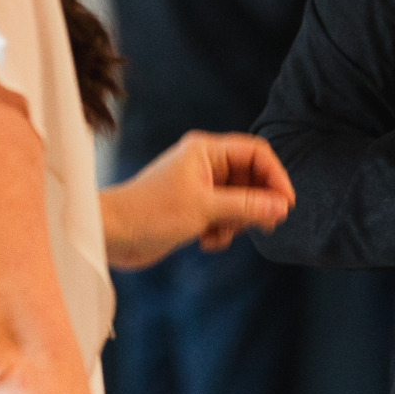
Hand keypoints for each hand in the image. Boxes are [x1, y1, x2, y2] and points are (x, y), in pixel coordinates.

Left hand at [101, 131, 295, 270]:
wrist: (109, 235)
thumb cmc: (149, 213)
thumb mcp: (205, 209)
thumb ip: (246, 206)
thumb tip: (282, 206)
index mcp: (206, 151)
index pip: (256, 153)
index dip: (275, 176)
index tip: (286, 203)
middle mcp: (204, 164)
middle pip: (249, 178)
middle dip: (256, 204)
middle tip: (264, 225)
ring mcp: (198, 187)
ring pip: (238, 201)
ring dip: (236, 221)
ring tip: (220, 235)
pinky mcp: (192, 209)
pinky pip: (222, 216)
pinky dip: (221, 231)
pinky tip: (206, 242)